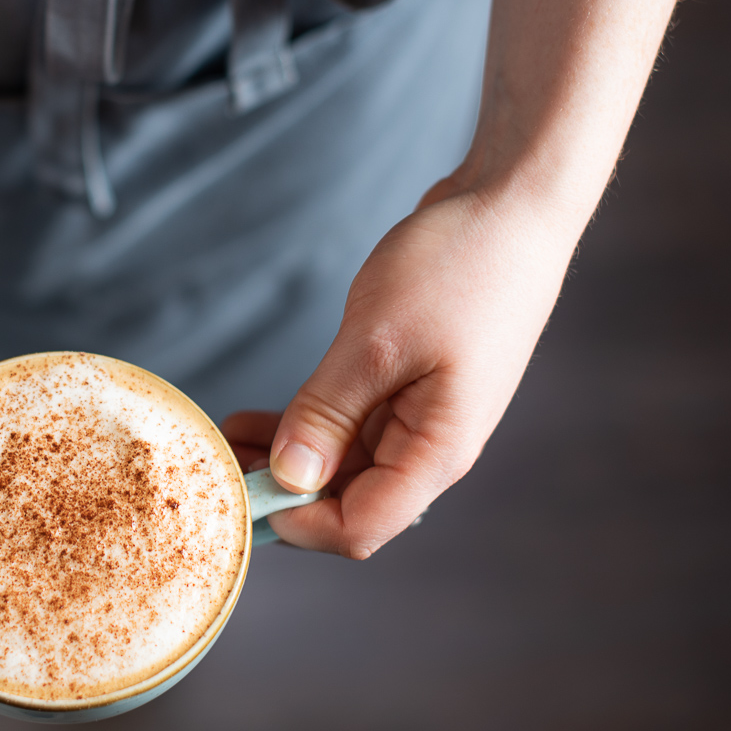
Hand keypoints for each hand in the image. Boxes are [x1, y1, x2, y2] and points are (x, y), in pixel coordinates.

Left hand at [226, 179, 574, 558]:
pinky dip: (308, 426)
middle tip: (216, 463)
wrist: (513, 204)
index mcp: (438, 449)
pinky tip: (260, 420)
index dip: (296, 523)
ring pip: (346, 465)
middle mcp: (434, 445)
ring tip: (227, 440)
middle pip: (350, 502)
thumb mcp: (376, 340)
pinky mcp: (414, 386)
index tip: (239, 489)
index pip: (361, 526)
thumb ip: (328, 413)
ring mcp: (425, 415)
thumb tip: (289, 477)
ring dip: (289, 459)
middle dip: (282, 492)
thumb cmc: (461, 266)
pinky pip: (354, 427)